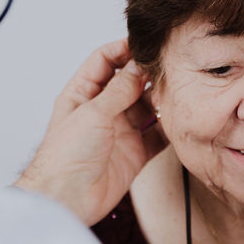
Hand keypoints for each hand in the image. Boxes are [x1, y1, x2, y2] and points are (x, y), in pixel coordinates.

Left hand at [14, 39, 167, 224]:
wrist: (66, 200)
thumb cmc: (64, 156)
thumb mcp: (92, 113)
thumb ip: (119, 90)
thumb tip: (138, 66)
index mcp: (82, 94)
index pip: (104, 61)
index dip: (124, 50)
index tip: (146, 44)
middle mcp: (102, 111)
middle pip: (130, 83)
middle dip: (149, 75)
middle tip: (168, 68)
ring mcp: (119, 132)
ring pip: (147, 108)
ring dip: (162, 101)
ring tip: (176, 93)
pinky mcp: (134, 154)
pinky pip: (157, 137)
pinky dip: (169, 129)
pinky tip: (179, 120)